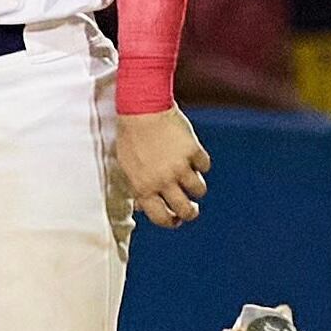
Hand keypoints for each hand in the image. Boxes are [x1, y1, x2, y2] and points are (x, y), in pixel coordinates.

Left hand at [116, 107, 211, 228]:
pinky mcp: (193, 150)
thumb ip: (136, 187)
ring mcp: (180, 166)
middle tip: (192, 208)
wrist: (141, 108)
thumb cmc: (130, 136)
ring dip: (196, 187)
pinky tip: (193, 157)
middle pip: (186, 210)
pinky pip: (204, 166)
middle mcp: (163, 181)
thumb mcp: (126, 166)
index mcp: (143, 187)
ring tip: (191, 178)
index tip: (176, 219)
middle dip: (191, 212)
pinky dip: (201, 163)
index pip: (161, 218)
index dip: (171, 222)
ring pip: (199, 190)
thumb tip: (142, 207)